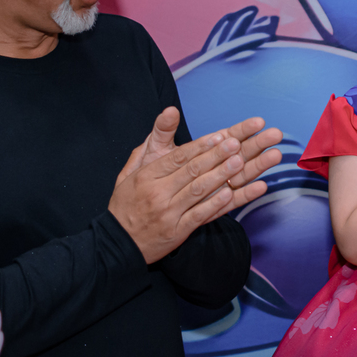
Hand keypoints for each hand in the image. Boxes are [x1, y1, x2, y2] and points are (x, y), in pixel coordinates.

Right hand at [109, 116, 282, 263]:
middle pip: (191, 171)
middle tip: (236, 144)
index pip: (177, 157)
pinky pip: (198, 215)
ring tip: (239, 163)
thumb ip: (149, 147)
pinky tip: (229, 193)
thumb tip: (169, 113)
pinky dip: (214, 204)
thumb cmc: (126, 205)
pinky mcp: (176, 231)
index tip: (220, 136)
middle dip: (216, 156)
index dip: (201, 146)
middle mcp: (157, 193)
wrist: (117, 244)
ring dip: (220, 175)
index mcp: (146, 176)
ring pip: (198, 191)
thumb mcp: (128, 173)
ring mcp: (168, 213)